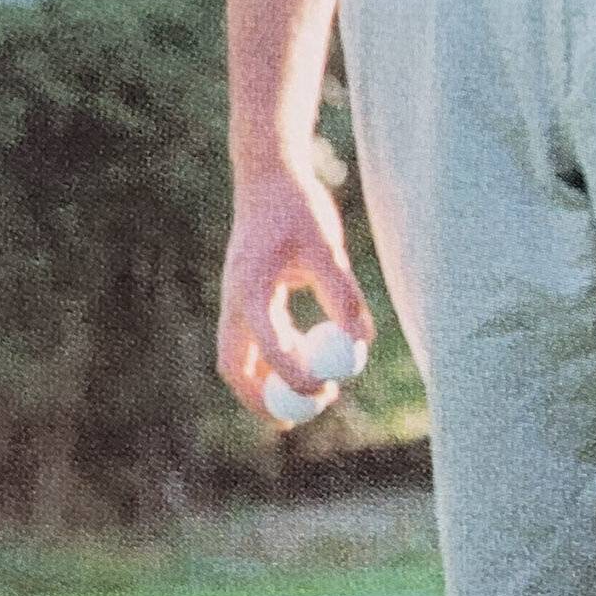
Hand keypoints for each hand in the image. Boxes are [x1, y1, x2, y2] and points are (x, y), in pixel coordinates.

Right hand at [218, 166, 373, 424]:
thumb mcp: (327, 246)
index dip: (293, 377)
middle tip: (298, 417)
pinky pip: (252, 343)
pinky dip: (273, 360)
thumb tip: (361, 343)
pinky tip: (307, 360)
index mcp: (251, 289)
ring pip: (238, 358)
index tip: (326, 390)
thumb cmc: (298, 208)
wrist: (268, 178)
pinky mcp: (245, 299)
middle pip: (234, 367)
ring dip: (267, 384)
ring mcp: (235, 301)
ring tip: (314, 391)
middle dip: (261, 399)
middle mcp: (235, 300)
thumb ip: (342, 293)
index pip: (267, 349)